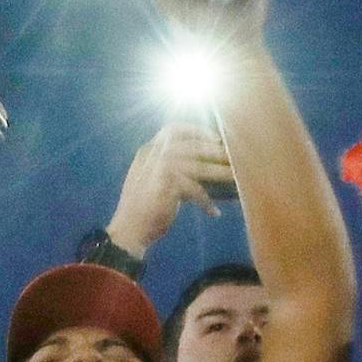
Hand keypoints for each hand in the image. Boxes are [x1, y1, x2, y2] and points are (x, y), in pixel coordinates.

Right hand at [105, 122, 233, 250]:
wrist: (128, 231)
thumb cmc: (144, 208)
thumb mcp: (153, 180)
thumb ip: (170, 167)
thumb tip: (204, 163)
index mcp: (148, 151)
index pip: (173, 129)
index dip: (196, 130)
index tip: (214, 137)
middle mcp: (152, 155)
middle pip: (191, 145)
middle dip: (214, 150)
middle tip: (232, 157)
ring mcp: (158, 169)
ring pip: (197, 166)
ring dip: (218, 172)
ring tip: (233, 177)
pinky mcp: (166, 186)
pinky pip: (194, 189)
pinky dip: (205, 201)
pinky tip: (213, 213)